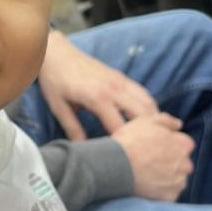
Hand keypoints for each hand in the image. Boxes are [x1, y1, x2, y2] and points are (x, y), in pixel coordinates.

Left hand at [38, 29, 157, 139]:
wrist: (58, 53)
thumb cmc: (56, 81)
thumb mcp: (59, 107)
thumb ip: (73, 128)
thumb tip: (82, 150)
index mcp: (97, 98)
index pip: (119, 126)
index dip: (123, 143)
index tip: (126, 156)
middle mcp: (114, 89)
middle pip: (142, 114)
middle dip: (148, 132)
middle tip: (148, 149)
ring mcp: (121, 81)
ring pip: (148, 102)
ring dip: (154, 119)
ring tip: (155, 136)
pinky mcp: (122, 77)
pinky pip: (143, 94)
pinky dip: (150, 108)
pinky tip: (150, 120)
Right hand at [110, 113, 193, 200]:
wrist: (115, 165)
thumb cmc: (130, 141)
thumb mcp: (147, 121)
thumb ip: (167, 121)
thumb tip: (179, 125)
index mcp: (184, 145)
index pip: (184, 145)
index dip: (170, 145)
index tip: (156, 148)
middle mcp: (186, 164)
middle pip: (182, 164)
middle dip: (171, 163)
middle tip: (149, 162)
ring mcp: (178, 182)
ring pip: (177, 180)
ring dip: (166, 178)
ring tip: (146, 176)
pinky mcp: (169, 197)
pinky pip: (168, 195)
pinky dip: (160, 193)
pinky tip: (147, 188)